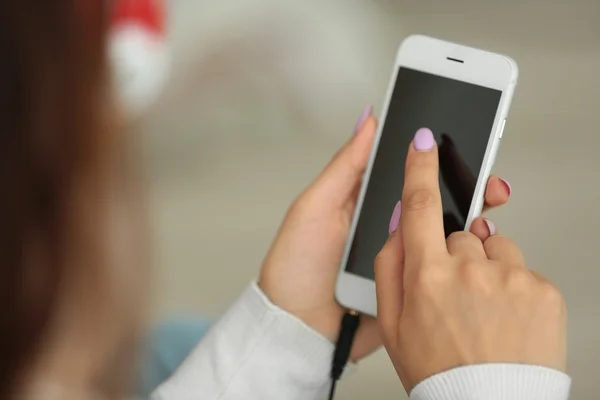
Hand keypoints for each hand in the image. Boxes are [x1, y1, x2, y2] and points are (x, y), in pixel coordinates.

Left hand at [259, 111, 511, 361]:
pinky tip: (479, 243)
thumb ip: (345, 166)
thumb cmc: (296, 267)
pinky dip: (461, 254)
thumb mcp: (314, 208)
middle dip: (465, 184)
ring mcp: (402, 254)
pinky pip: (440, 265)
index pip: (406, 172)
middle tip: (488, 180)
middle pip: (433, 198)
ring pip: (445, 230)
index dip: (432, 157)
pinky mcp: (411, 283)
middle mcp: (388, 224)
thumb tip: (369, 119)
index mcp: (366, 201)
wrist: (299, 330)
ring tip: (488, 203)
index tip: (459, 143)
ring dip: (471, 216)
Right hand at [375, 128, 566, 391]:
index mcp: (427, 276)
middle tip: (455, 294)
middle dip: (456, 253)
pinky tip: (506, 318)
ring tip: (484, 310)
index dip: (420, 168)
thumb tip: (399, 226)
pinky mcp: (543, 289)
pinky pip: (523, 270)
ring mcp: (511, 278)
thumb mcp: (392, 324)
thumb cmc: (440, 372)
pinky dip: (514, 287)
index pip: (420, 206)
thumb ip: (389, 266)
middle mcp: (469, 270)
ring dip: (488, 268)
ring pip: (494, 248)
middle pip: (460, 233)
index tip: (423, 142)